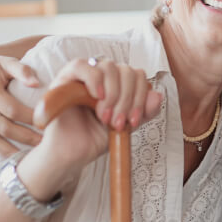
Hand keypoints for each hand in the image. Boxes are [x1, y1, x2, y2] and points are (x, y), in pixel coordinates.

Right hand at [0, 56, 41, 156]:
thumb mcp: (5, 63)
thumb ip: (21, 70)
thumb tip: (36, 84)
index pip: (13, 110)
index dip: (31, 118)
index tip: (50, 123)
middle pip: (5, 128)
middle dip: (27, 137)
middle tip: (46, 143)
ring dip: (14, 150)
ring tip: (34, 155)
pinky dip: (3, 152)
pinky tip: (17, 157)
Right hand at [37, 57, 162, 173]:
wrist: (71, 155)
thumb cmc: (96, 138)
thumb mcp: (127, 124)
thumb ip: (145, 111)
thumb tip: (158, 95)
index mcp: (119, 84)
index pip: (138, 75)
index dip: (141, 97)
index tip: (133, 122)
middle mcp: (103, 76)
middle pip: (126, 70)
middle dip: (127, 99)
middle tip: (117, 122)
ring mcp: (84, 76)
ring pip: (109, 66)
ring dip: (112, 93)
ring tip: (104, 116)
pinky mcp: (64, 79)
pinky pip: (81, 65)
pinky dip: (94, 79)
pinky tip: (97, 97)